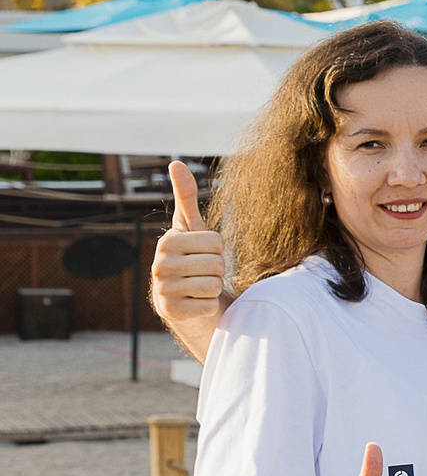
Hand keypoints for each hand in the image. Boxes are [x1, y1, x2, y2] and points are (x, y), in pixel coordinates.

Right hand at [151, 160, 225, 356]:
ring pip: (214, 285)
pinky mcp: (172, 312)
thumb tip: (176, 163)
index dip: (218, 250)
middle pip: (217, 264)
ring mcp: (163, 290)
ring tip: (201, 286)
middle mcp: (159, 265)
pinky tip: (197, 302)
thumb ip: (186, 196)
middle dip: (217, 269)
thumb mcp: (191, 227)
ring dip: (214, 287)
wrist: (184, 300)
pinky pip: (209, 305)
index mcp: (167, 242)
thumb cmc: (192, 257)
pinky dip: (209, 306)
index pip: (217, 242)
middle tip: (203, 272)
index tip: (204, 254)